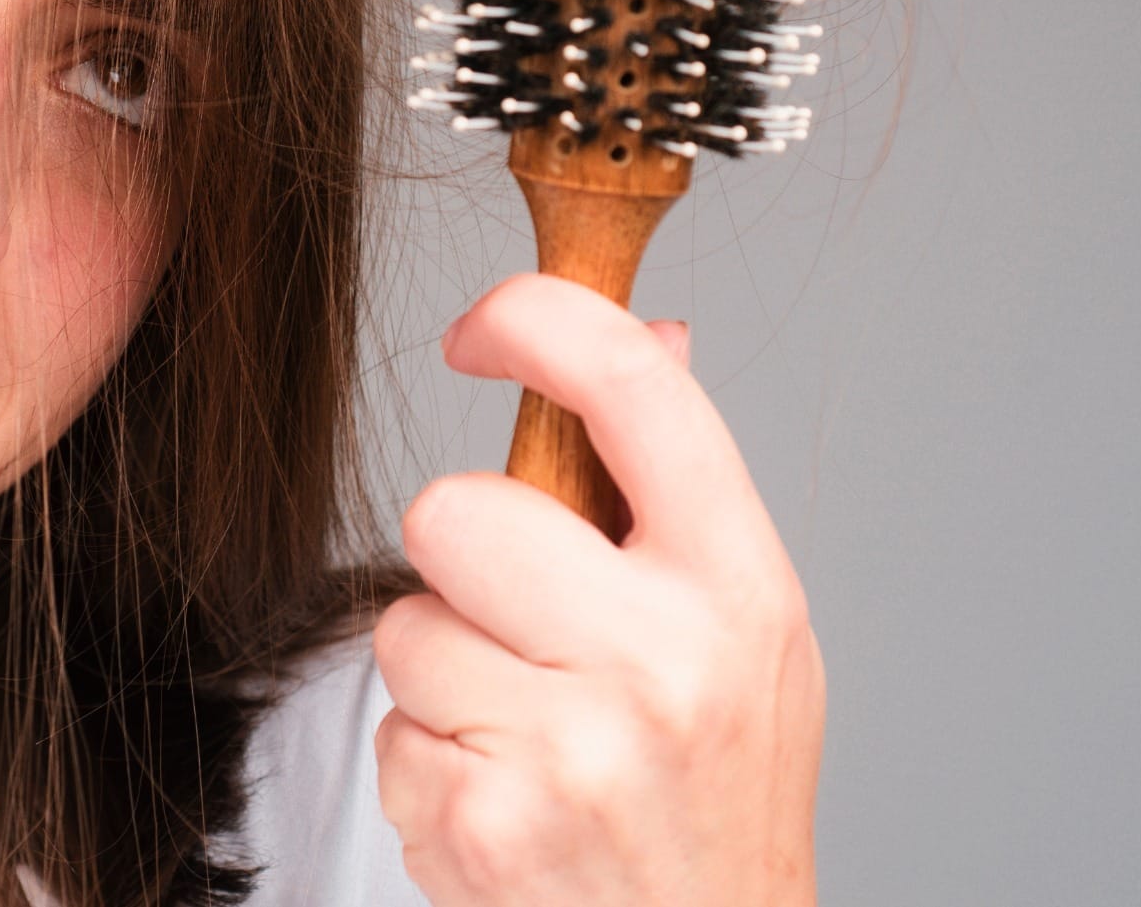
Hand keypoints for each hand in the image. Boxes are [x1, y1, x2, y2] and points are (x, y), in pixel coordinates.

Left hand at [373, 275, 824, 905]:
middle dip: (461, 559)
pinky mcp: (484, 821)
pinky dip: (430, 765)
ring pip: (405, 624)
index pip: (630, 387)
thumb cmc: (721, 796)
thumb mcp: (750, 638)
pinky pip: (391, 732)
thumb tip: (654, 333)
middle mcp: (662, 658)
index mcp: (738, 587)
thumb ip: (684, 494)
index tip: (484, 328)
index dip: (537, 319)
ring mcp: (570, 746)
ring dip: (442, 674)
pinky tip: (508, 799)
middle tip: (522, 625)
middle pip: (454, 508)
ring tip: (528, 734)